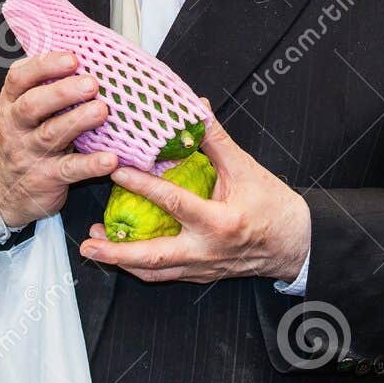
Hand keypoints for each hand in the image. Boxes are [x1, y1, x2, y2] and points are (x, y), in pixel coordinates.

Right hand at [0, 52, 116, 229]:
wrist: (6, 189)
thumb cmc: (27, 139)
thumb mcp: (26, 110)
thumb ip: (47, 86)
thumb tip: (88, 57)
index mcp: (12, 102)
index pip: (19, 78)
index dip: (43, 65)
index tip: (71, 58)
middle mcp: (16, 126)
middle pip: (32, 105)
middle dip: (61, 92)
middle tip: (90, 83)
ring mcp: (29, 152)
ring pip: (50, 135)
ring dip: (77, 121)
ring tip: (101, 110)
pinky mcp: (45, 177)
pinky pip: (68, 170)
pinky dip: (90, 164)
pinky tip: (109, 159)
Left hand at [79, 116, 310, 283]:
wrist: (297, 243)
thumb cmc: (273, 205)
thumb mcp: (246, 169)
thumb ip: (216, 140)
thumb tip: (196, 108)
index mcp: (219, 222)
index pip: (172, 203)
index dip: (142, 186)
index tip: (115, 171)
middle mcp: (206, 250)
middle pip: (152, 258)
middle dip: (115, 254)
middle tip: (87, 243)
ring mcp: (202, 268)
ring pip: (154, 273)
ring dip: (122, 262)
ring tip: (96, 247)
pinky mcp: (201, 274)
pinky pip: (166, 274)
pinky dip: (142, 264)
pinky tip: (126, 252)